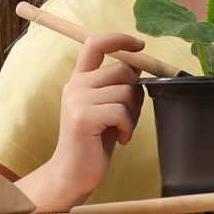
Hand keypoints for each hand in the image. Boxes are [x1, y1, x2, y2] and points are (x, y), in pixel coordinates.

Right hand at [22, 33, 146, 211]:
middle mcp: (75, 85)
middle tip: (129, 116)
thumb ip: (118, 85)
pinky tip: (121, 139)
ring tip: (123, 130)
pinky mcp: (82, 117)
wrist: (73, 174)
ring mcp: (77, 100)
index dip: (119, 39)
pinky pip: (121, 111)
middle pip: (122, 69)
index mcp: (80, 79)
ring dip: (133, 114)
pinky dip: (129, 127)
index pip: (95, 43)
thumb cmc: (95, 142)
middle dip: (135, 93)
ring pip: (125, 91)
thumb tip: (138, 63)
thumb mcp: (108, 107)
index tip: (140, 44)